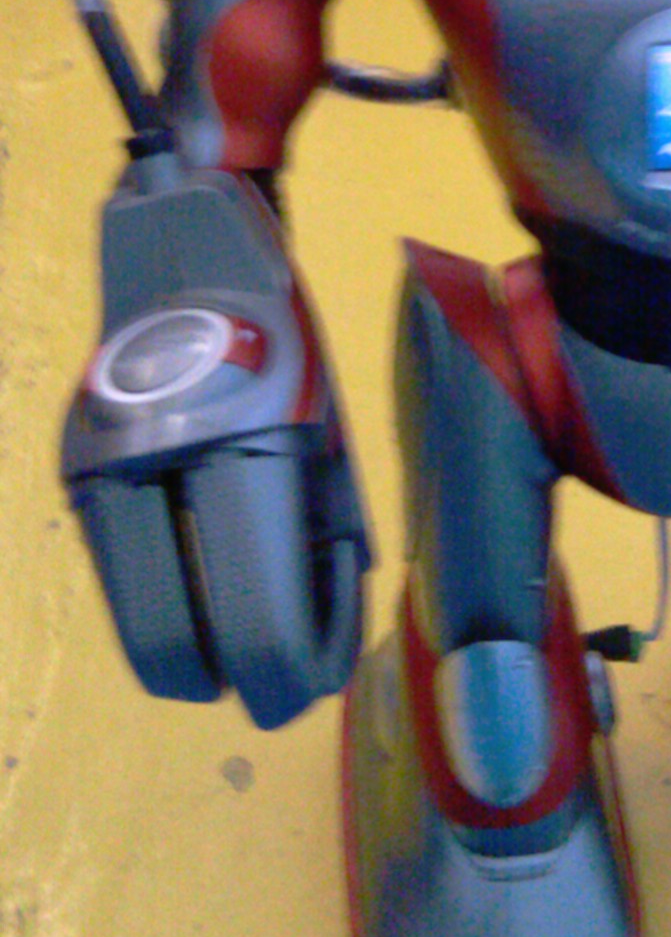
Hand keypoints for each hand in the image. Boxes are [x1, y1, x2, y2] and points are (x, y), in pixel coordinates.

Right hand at [64, 164, 370, 726]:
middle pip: (174, 636)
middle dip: (231, 678)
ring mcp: (102, 472)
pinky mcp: (80, 471)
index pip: (255, 615)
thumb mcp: (324, 432)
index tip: (307, 685)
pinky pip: (120, 567)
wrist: (188, 247)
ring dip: (193, 642)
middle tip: (276, 689)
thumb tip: (323, 630)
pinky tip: (204, 586)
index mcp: (237, 457)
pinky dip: (164, 594)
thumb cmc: (281, 337)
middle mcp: (151, 473)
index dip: (286, 673)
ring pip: (136, 609)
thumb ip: (322, 529)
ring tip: (247, 632)